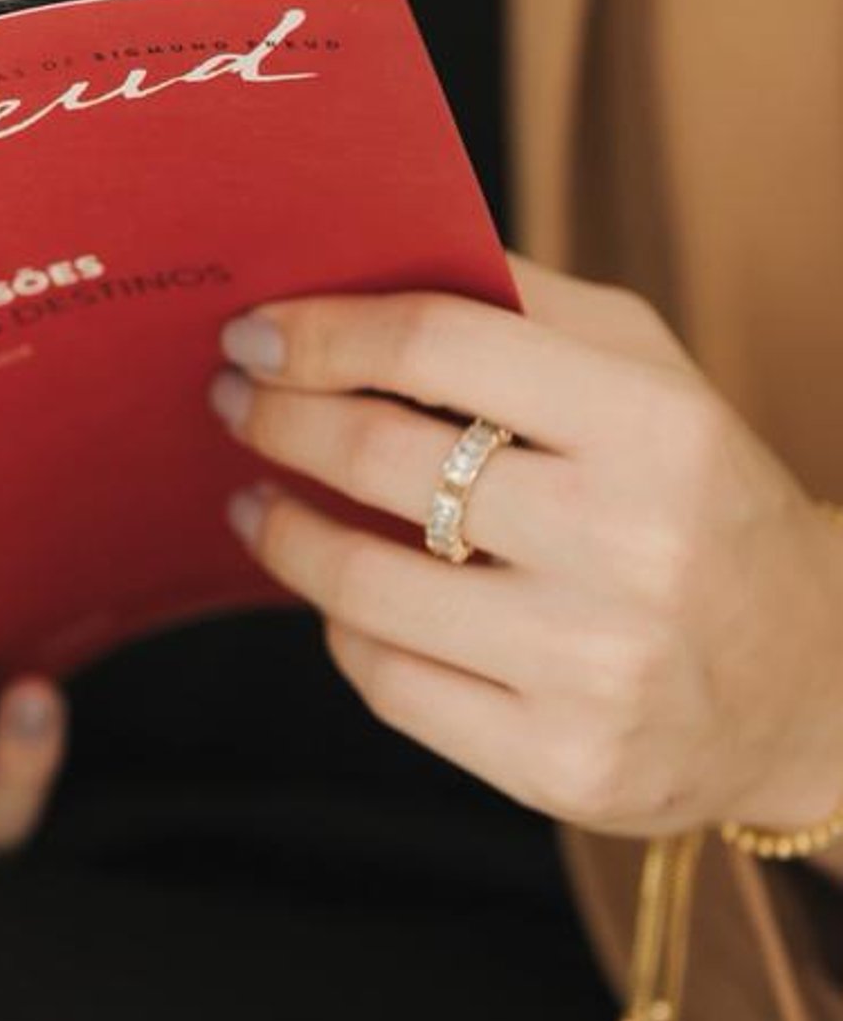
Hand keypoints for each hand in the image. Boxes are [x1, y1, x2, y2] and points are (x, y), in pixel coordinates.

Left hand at [206, 251, 842, 839]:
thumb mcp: (651, 376)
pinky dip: (344, 629)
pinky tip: (337, 598)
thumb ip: (524, 306)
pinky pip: (390, 682)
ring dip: (283, 532)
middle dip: (280, 421)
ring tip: (253, 501)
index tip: (255, 334)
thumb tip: (367, 253)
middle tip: (235, 403)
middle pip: (384, 460)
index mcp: (656, 428)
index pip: (441, 347)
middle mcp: (631, 547)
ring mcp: (596, 668)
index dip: (324, 333)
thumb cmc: (700, 499)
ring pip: (363, 586)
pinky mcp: (564, 766)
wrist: (808, 682)